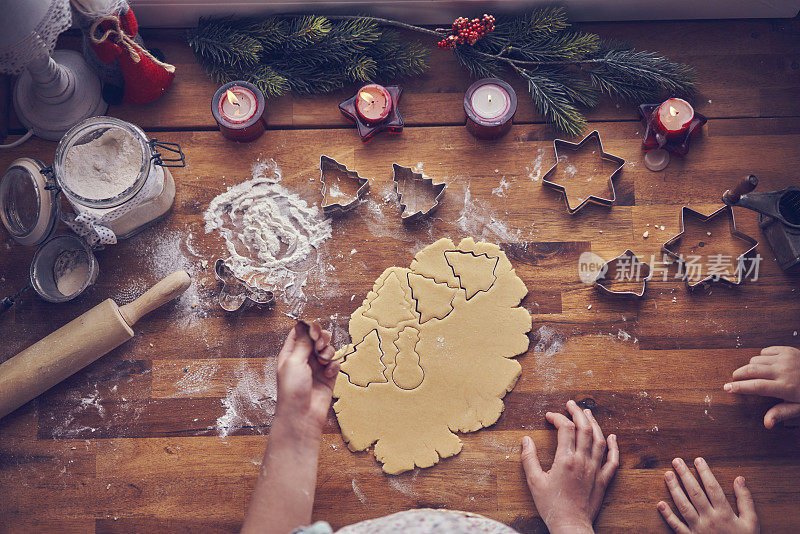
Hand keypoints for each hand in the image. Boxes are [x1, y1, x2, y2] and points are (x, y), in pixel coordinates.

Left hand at [275, 321, 339, 436]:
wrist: (302, 415)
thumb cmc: (292, 390)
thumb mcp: (294, 362)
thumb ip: (303, 342)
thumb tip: (305, 325)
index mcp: (290, 353)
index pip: (300, 332)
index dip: (309, 328)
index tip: (314, 330)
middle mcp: (303, 359)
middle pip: (316, 338)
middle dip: (321, 338)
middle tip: (320, 345)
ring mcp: (316, 368)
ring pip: (327, 349)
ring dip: (328, 352)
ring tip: (324, 362)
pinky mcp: (328, 377)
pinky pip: (335, 363)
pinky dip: (334, 365)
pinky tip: (329, 373)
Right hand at [521, 400, 618, 533]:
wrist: (570, 526)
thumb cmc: (551, 505)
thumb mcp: (534, 481)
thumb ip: (529, 458)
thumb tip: (526, 440)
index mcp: (565, 460)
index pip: (565, 429)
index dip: (557, 418)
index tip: (549, 416)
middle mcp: (583, 461)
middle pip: (584, 429)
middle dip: (578, 413)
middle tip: (571, 404)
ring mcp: (595, 470)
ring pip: (599, 440)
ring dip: (594, 424)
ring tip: (588, 413)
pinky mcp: (603, 480)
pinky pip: (613, 461)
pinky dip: (614, 447)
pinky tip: (612, 437)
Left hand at [658, 457, 758, 533]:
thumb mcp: (751, 522)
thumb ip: (745, 500)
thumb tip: (740, 479)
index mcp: (725, 513)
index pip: (712, 488)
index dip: (704, 472)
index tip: (697, 460)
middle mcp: (710, 519)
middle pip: (695, 493)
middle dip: (685, 475)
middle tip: (676, 461)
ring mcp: (698, 529)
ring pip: (683, 506)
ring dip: (674, 489)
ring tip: (667, 475)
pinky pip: (677, 526)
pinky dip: (668, 516)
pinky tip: (660, 504)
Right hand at [724, 346, 799, 427]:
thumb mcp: (799, 407)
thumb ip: (781, 413)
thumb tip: (766, 424)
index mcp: (785, 387)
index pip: (756, 386)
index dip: (739, 387)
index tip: (726, 388)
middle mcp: (783, 371)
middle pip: (751, 370)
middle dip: (738, 374)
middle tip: (734, 380)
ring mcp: (785, 358)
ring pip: (756, 359)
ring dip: (750, 367)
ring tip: (752, 374)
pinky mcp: (787, 350)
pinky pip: (765, 351)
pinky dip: (761, 357)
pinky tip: (764, 365)